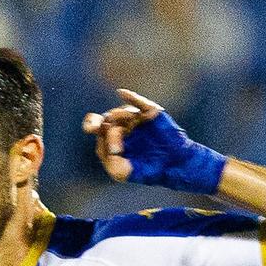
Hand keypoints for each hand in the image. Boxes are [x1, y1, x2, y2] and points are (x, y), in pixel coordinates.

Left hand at [82, 88, 225, 194]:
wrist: (174, 166)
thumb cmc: (148, 170)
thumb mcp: (122, 172)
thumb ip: (109, 159)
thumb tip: (106, 137)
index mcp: (115, 141)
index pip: (98, 130)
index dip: (92, 126)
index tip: (92, 129)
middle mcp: (125, 127)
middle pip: (107, 118)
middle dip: (104, 123)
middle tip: (107, 129)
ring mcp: (137, 119)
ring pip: (121, 111)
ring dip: (118, 116)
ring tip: (121, 130)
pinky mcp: (151, 113)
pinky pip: (139, 102)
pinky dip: (130, 97)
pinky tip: (121, 92)